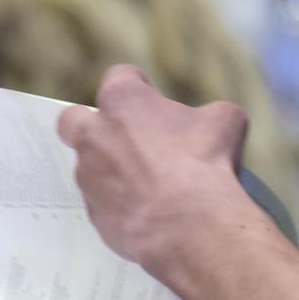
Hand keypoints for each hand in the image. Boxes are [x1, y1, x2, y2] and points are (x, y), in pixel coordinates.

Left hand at [56, 65, 252, 275]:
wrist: (190, 222)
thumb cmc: (205, 162)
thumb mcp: (225, 121)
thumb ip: (208, 114)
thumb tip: (211, 123)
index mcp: (122, 100)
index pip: (120, 77)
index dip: (139, 86)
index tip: (153, 99)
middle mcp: (95, 135)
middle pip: (72, 121)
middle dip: (90, 126)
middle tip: (122, 139)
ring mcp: (89, 177)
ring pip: (89, 168)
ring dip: (111, 172)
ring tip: (149, 187)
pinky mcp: (94, 214)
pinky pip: (104, 205)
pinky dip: (122, 207)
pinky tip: (150, 214)